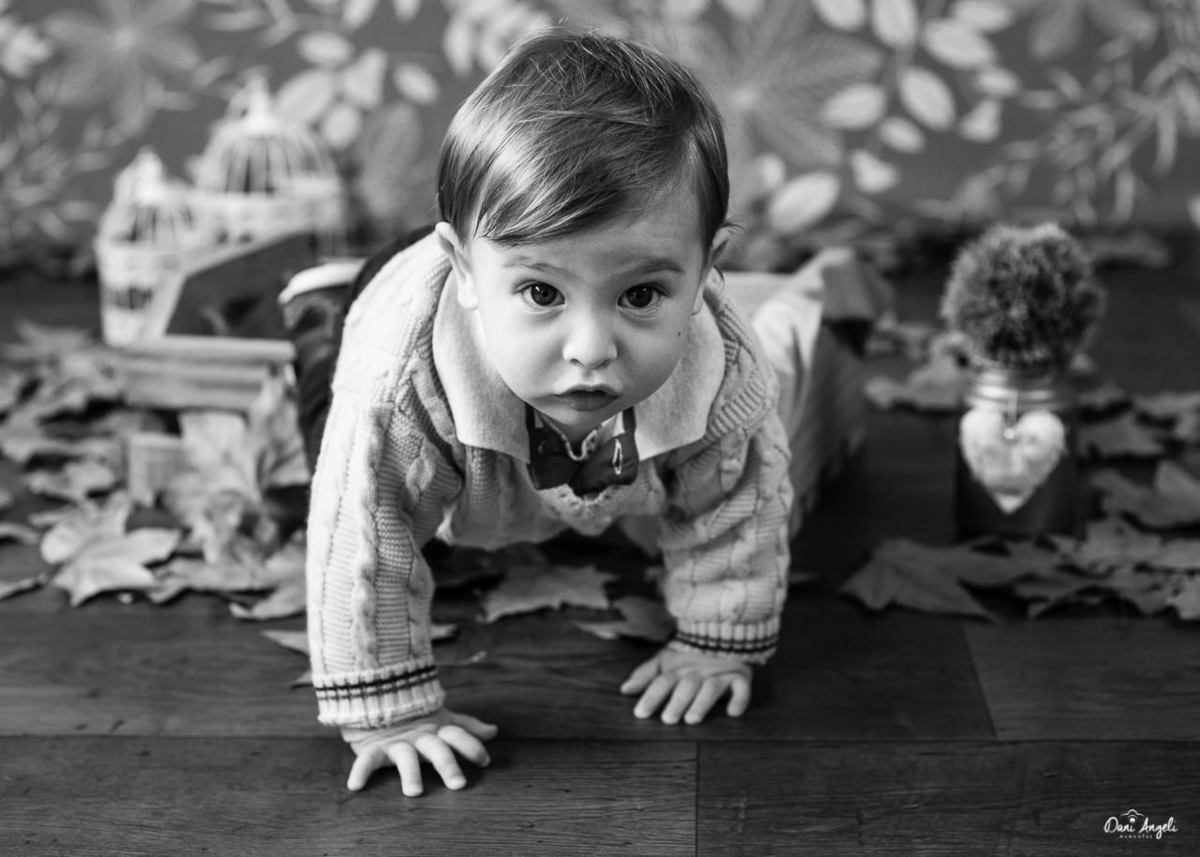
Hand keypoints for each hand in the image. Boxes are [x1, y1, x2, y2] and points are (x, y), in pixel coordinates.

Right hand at [340, 708, 497, 795]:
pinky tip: (355, 786)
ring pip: (406, 758)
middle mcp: (420, 737)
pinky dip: (360, 771)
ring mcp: (397, 742)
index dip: (471, 746)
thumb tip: (494, 732)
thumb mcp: (443, 720)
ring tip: (415, 792)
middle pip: (437, 749)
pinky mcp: (374, 746)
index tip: (485, 761)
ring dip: (411, 774)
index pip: (458, 736)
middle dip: (448, 765)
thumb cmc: (416, 716)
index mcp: (437, 730)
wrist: (378, 697)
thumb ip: (466, 727)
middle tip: (458, 784)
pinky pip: (366, 759)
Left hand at [619, 647, 751, 724]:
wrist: (721, 635)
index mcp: (678, 669)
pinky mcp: (740, 677)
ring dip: (702, 702)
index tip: (639, 714)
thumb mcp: (664, 662)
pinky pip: (742, 688)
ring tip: (692, 719)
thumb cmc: (688, 658)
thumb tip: (624, 690)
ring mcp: (720, 674)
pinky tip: (733, 713)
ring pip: (711, 688)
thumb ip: (645, 676)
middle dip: (677, 702)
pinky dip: (739, 699)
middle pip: (686, 686)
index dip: (651, 696)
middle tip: (668, 719)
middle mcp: (698, 672)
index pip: (662, 681)